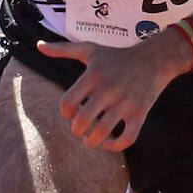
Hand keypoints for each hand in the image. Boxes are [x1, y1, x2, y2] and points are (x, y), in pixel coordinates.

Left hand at [38, 31, 189, 150]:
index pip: (67, 104)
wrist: (154, 59)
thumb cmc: (117, 56)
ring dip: (93, 141)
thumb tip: (38, 45)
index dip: (66, 113)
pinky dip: (116, 146)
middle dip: (77, 131)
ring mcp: (125, 102)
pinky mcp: (140, 112)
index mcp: (93, 76)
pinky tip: (110, 142)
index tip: (73, 112)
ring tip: (92, 138)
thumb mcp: (90, 50)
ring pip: (102, 133)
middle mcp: (108, 89)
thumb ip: (63, 49)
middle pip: (82, 122)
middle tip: (81, 128)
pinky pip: (127, 138)